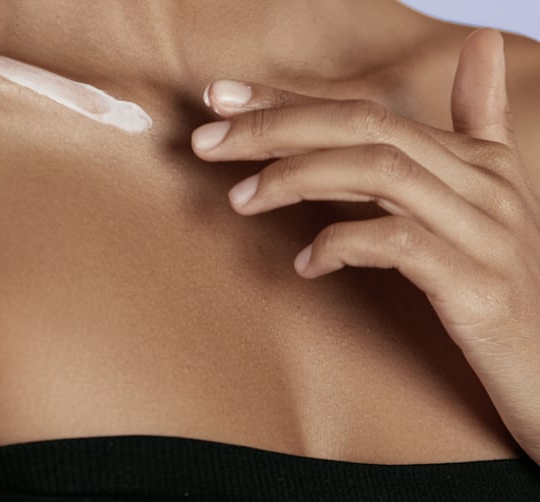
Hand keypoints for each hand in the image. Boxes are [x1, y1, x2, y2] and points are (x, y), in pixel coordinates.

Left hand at [191, 28, 539, 463]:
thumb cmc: (498, 283)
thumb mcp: (484, 199)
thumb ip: (474, 125)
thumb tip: (481, 41)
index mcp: (474, 160)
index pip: (364, 111)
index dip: (287, 101)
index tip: (220, 98)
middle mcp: (481, 184)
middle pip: (366, 128)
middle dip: (277, 128)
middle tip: (207, 141)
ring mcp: (483, 232)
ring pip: (379, 173)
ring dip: (297, 179)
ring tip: (240, 199)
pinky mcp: (479, 286)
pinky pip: (399, 244)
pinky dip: (342, 245)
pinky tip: (305, 265)